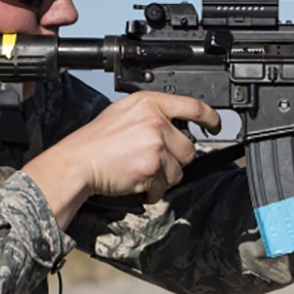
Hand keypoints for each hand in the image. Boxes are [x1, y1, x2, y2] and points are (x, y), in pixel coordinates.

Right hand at [24, 91, 220, 227]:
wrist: (78, 163)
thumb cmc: (97, 141)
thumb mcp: (125, 113)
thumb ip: (152, 114)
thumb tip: (177, 125)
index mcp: (150, 103)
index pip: (194, 106)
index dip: (210, 118)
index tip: (215, 125)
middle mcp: (155, 121)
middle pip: (188, 148)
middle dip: (174, 160)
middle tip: (151, 160)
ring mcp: (155, 144)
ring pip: (178, 170)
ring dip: (162, 177)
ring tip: (139, 170)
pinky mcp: (152, 168)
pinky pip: (164, 186)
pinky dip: (152, 190)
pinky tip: (135, 180)